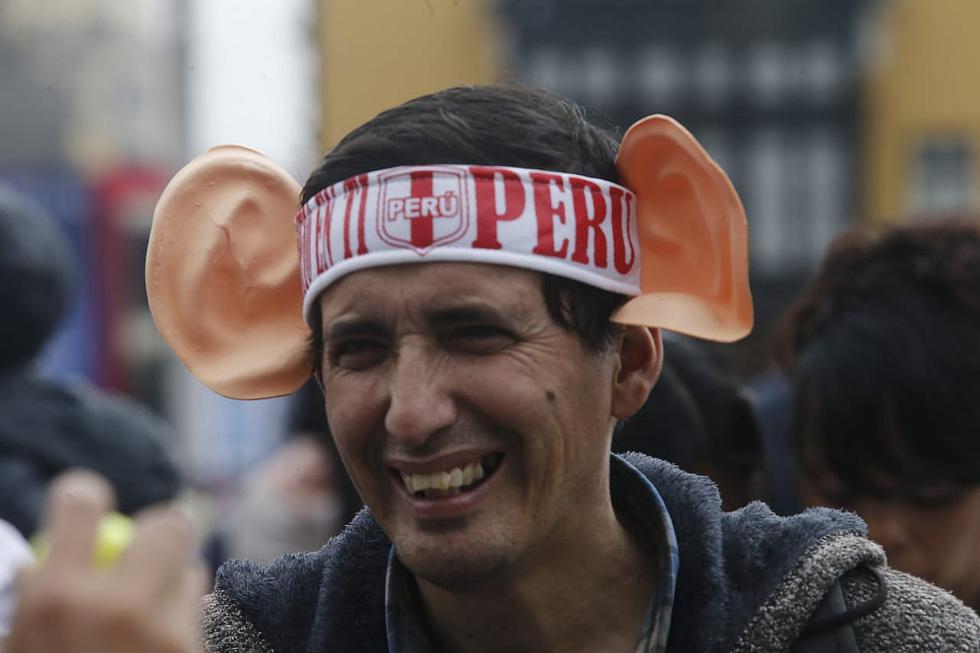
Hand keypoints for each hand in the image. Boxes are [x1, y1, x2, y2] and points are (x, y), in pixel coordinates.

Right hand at [6, 471, 205, 652]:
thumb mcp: (20, 644)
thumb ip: (35, 598)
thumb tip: (42, 559)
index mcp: (56, 599)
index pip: (82, 504)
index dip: (83, 493)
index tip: (87, 498)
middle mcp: (117, 608)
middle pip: (170, 525)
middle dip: (160, 531)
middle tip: (146, 549)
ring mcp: (164, 633)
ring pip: (193, 571)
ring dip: (175, 582)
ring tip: (150, 612)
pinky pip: (201, 614)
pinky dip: (184, 620)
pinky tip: (159, 642)